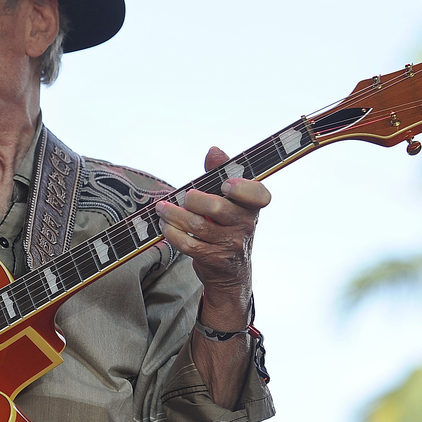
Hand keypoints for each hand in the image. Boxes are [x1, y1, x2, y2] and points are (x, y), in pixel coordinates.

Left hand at [155, 146, 271, 325]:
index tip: (225, 184)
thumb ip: (220, 173)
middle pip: (217, 208)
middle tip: (184, 196)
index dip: (241, 188)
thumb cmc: (226, 225)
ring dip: (173, 214)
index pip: (258, 195)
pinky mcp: (213, 258)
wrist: (230, 271)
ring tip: (162, 208)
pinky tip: (165, 225)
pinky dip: (172, 232)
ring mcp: (230, 244)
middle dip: (193, 199)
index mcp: (252, 206)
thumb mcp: (229, 201)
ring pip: (196, 225)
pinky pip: (187, 244)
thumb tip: (214, 150)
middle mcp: (245, 225)